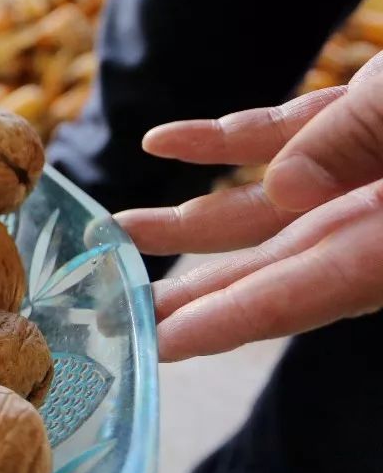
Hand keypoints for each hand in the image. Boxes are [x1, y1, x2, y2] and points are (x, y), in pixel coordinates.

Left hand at [115, 52, 382, 361]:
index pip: (301, 293)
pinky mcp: (371, 125)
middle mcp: (380, 219)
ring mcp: (374, 174)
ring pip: (265, 207)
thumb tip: (281, 190)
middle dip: (193, 297)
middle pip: (269, 270)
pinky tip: (167, 139)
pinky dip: (231, 137)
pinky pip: (289, 135)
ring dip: (190, 217)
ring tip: (120, 230)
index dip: (225, 324)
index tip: (156, 347)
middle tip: (116, 321)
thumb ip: (358, 143)